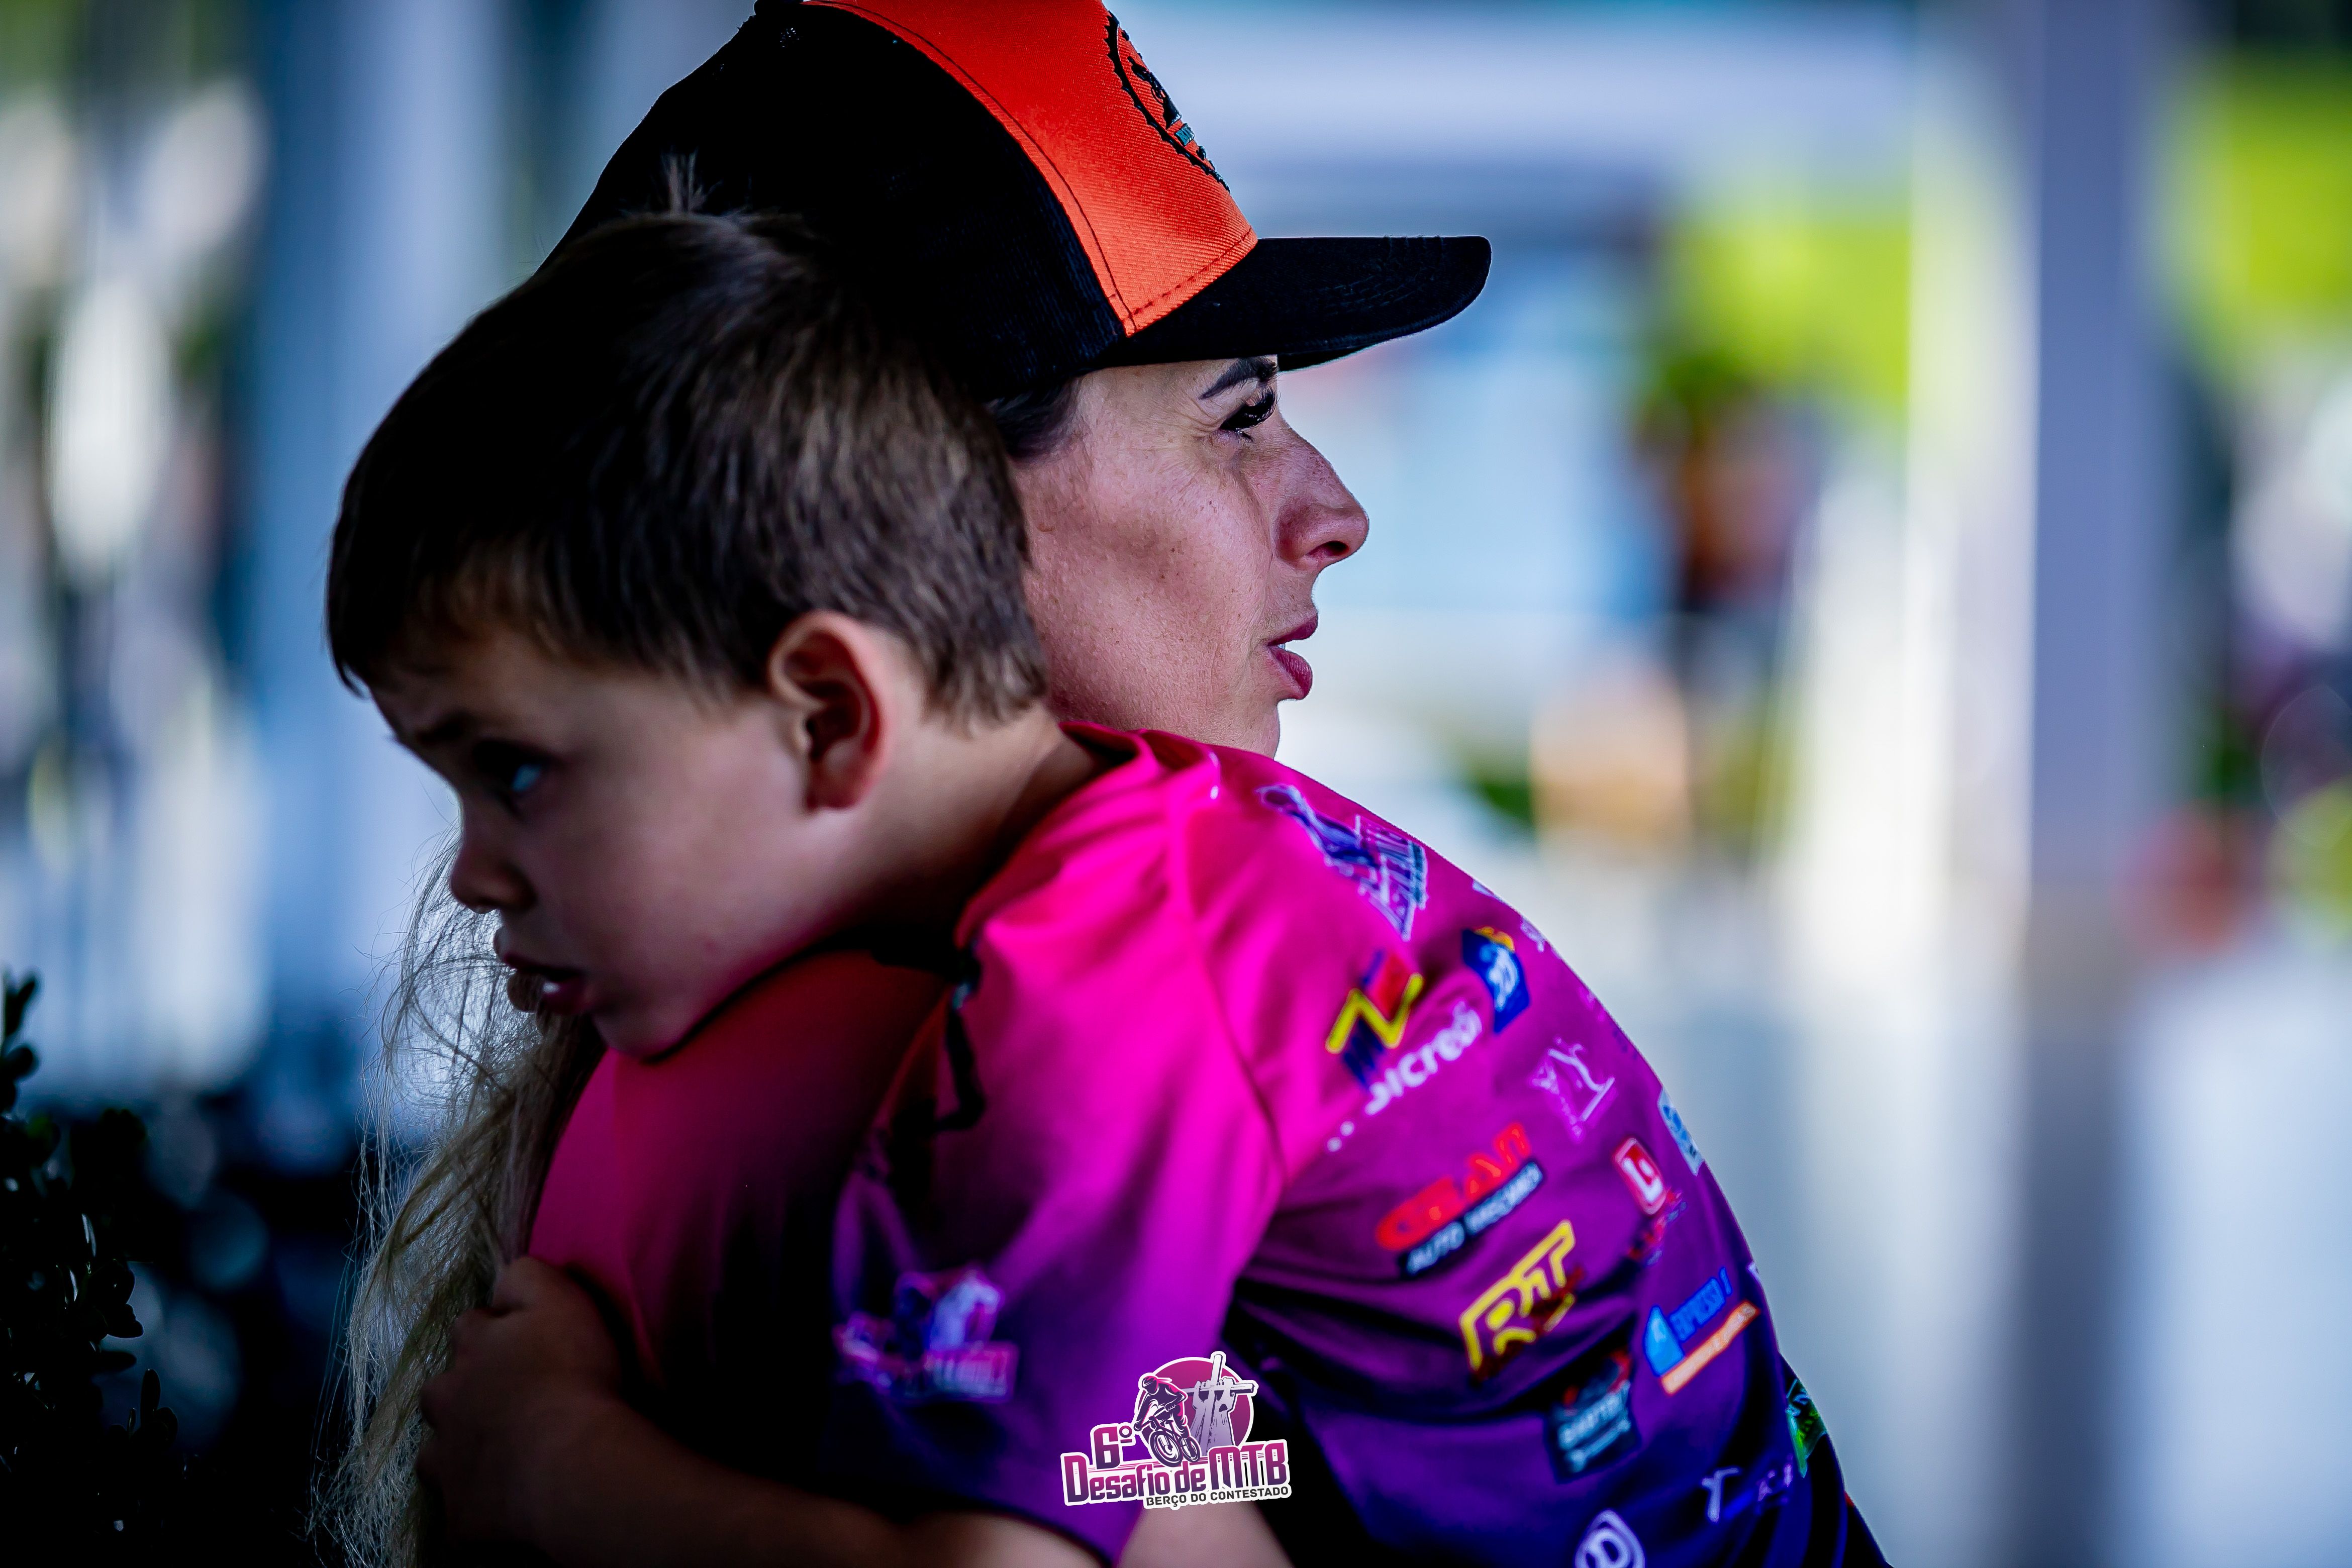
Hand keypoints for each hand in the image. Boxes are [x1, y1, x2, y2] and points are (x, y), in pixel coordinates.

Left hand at [418, 1256, 626, 1544]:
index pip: (470, 1326)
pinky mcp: (460, 1517)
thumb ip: (526, 1277)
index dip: (496, 1331)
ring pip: (438, 1453)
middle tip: (509, 1403)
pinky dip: (480, 1505)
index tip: (526, 1344)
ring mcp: (447, 1463)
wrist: (571, 1464)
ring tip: (502, 1456)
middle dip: (465, 1393)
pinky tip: (508, 1505)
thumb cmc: (572, 1375)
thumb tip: (503, 1276)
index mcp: (471, 1348)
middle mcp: (446, 1401)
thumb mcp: (559, 1298)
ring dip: (462, 1450)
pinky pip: (462, 1511)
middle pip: (441, 1391)